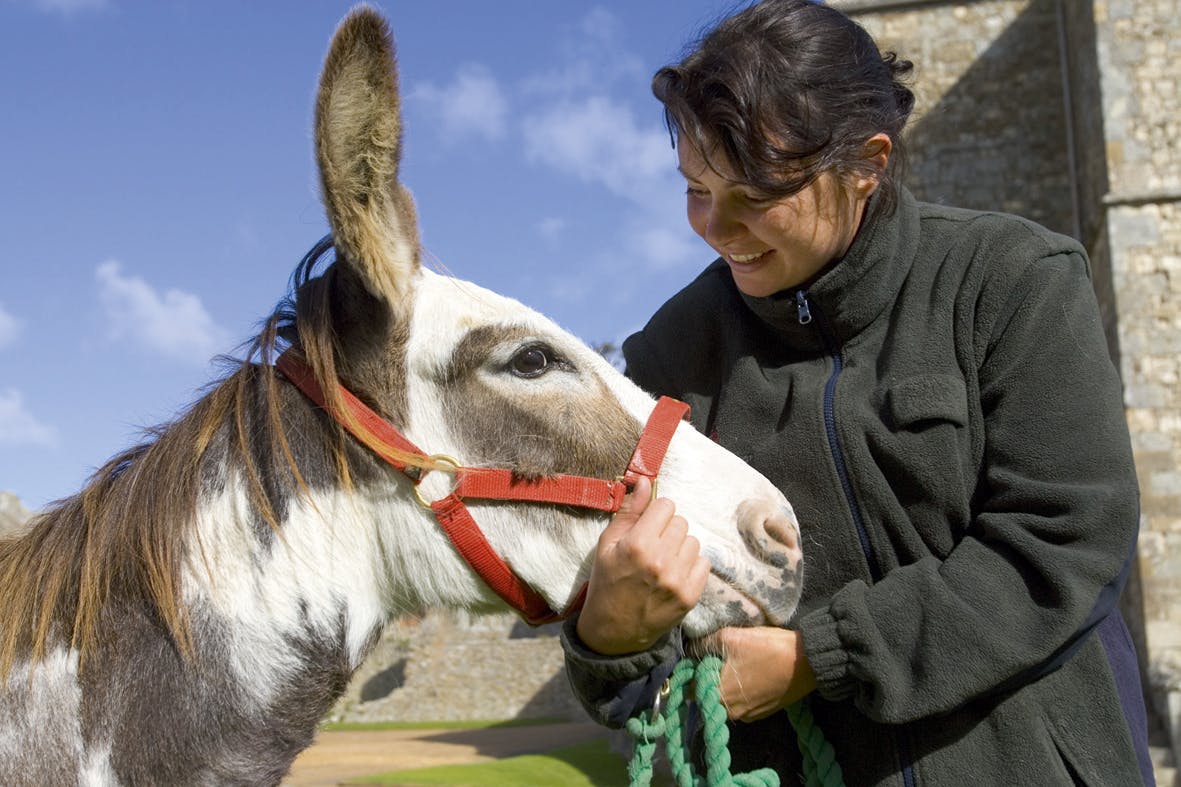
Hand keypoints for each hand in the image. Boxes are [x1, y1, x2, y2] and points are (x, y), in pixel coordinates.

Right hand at [576, 477, 709, 654]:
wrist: (613, 631)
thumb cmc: (606, 583)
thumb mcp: (607, 545)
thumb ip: (629, 512)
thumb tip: (645, 481)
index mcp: (637, 544)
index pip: (666, 506)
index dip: (656, 514)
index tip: (648, 526)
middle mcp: (660, 560)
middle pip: (681, 522)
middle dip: (667, 530)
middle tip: (653, 547)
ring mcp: (678, 580)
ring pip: (693, 541)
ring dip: (680, 547)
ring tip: (663, 562)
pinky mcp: (690, 596)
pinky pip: (704, 563)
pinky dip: (690, 566)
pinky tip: (673, 575)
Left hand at [693, 626, 815, 721]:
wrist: (808, 661)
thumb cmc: (767, 649)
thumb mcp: (729, 637)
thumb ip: (702, 645)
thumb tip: (688, 651)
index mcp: (719, 698)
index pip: (691, 688)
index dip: (691, 670)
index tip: (697, 656)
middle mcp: (732, 713)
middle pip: (709, 694)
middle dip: (709, 675)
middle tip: (718, 654)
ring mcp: (750, 715)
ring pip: (727, 697)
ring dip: (727, 681)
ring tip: (737, 661)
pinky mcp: (764, 712)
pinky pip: (743, 701)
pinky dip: (742, 688)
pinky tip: (751, 670)